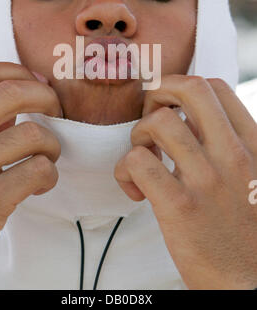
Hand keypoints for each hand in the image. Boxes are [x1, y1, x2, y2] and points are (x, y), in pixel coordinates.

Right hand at [0, 62, 61, 281]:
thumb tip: (24, 87)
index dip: (17, 71)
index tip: (37, 82)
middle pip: (11, 93)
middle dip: (45, 96)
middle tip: (56, 111)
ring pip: (32, 134)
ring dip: (51, 143)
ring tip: (46, 156)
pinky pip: (37, 169)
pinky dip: (49, 174)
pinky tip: (39, 184)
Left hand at [114, 74, 256, 289]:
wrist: (250, 282)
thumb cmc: (245, 229)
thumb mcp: (253, 175)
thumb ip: (229, 144)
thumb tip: (193, 120)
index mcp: (252, 145)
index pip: (215, 87)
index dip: (182, 87)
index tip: (171, 105)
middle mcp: (232, 155)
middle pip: (188, 89)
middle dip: (159, 92)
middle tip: (151, 116)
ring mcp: (206, 179)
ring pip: (158, 122)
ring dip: (139, 135)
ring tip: (145, 157)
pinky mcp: (179, 207)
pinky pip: (138, 161)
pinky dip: (125, 169)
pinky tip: (135, 187)